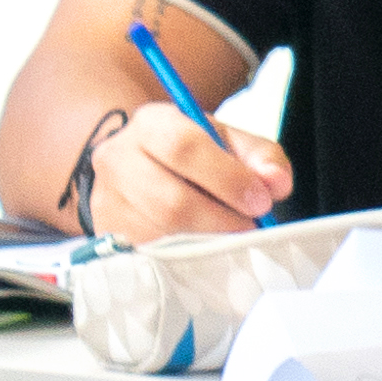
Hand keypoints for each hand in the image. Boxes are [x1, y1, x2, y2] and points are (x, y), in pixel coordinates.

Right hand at [77, 35, 291, 244]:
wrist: (139, 168)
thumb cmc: (192, 156)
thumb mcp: (229, 142)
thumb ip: (262, 157)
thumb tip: (275, 183)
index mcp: (150, 123)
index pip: (183, 147)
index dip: (227, 179)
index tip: (261, 201)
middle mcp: (117, 158)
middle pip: (170, 201)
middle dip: (220, 220)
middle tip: (249, 226)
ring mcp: (106, 200)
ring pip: (161, 234)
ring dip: (206, 242)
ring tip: (227, 235)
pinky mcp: (106, 234)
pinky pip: (151, 255)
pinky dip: (185, 256)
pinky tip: (200, 246)